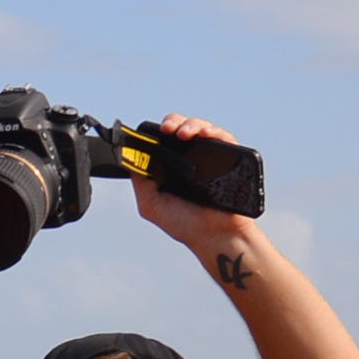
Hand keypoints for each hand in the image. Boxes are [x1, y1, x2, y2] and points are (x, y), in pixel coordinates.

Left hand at [129, 112, 257, 269]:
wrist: (213, 236)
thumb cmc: (184, 223)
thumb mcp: (151, 204)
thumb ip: (140, 181)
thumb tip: (129, 157)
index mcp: (171, 167)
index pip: (163, 140)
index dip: (156, 133)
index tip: (150, 133)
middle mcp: (190, 159)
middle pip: (181, 128)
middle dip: (173, 122)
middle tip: (167, 129)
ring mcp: (209, 157)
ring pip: (201, 128)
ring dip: (191, 124)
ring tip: (183, 133)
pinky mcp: (229, 158)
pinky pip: (223, 137)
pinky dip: (214, 131)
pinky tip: (205, 135)